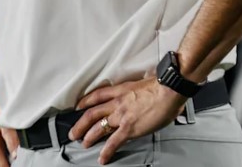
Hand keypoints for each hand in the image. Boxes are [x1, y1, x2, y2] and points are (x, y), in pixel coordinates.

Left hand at [69, 78, 184, 164]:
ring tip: (83, 143)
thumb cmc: (160, 86)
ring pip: (98, 127)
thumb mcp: (142, 84)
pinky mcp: (129, 128)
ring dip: (88, 136)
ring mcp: (121, 116)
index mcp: (120, 91)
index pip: (97, 96)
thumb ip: (137, 92)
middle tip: (74, 132)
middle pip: (92, 113)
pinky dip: (107, 151)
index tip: (79, 106)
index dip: (85, 101)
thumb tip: (142, 95)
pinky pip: (114, 142)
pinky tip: (102, 158)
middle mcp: (116, 103)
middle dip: (80, 124)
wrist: (167, 91)